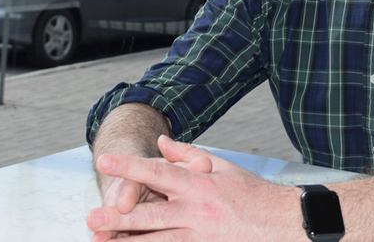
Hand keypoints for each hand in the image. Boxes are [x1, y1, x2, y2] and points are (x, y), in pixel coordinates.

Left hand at [87, 136, 303, 240]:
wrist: (282, 224)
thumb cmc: (250, 191)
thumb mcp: (221, 165)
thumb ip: (187, 154)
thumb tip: (160, 141)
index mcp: (199, 184)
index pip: (158, 173)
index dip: (130, 167)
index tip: (104, 161)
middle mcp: (196, 212)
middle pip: (151, 215)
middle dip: (119, 219)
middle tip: (91, 219)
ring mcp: (199, 237)